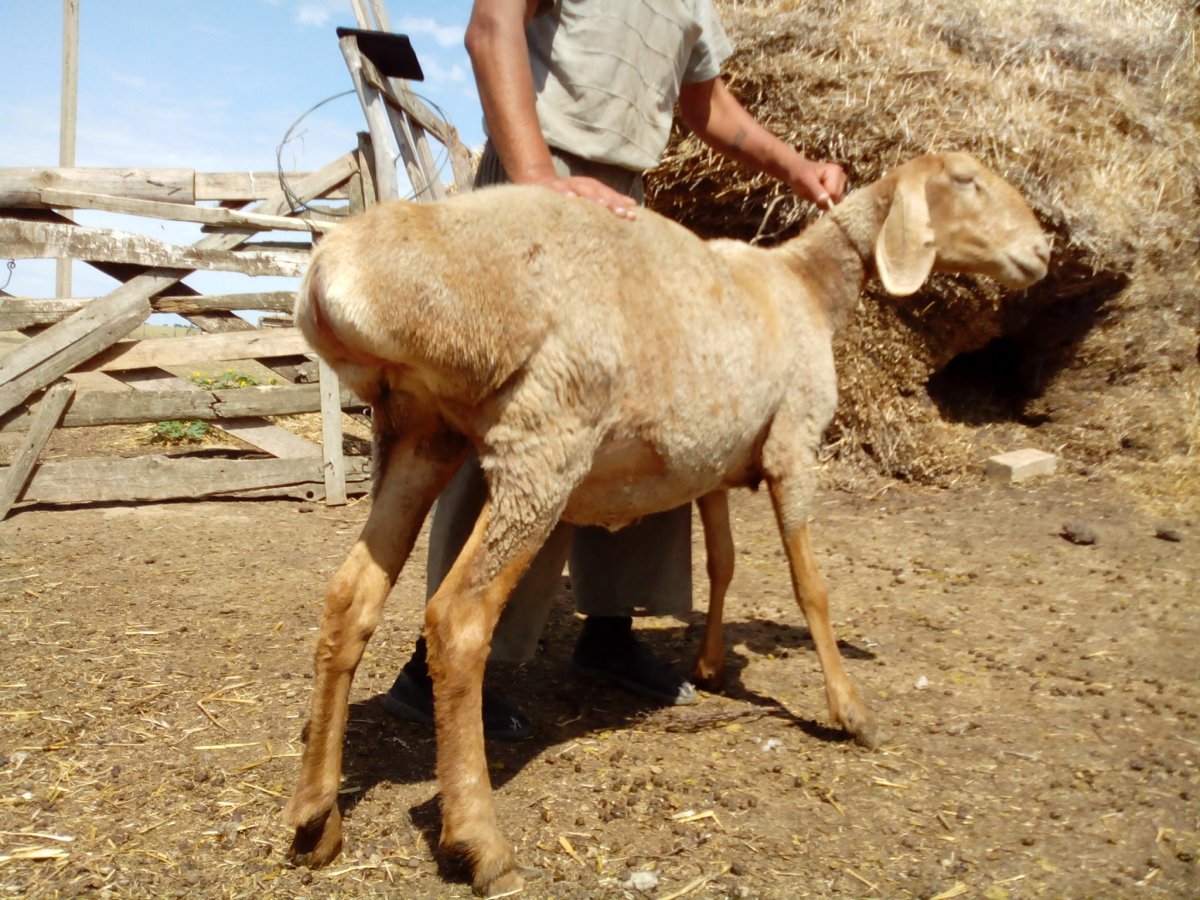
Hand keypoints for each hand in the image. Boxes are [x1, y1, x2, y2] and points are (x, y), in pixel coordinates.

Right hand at [519, 168, 637, 219]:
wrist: (536, 180)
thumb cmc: (567, 193)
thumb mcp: (589, 195)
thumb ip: (610, 199)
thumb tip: (633, 205)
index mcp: (591, 187)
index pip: (609, 196)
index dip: (620, 205)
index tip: (633, 216)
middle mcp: (580, 185)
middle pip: (599, 193)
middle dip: (612, 203)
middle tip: (624, 214)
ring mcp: (566, 185)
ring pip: (581, 190)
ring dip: (592, 198)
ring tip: (604, 206)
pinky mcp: (549, 187)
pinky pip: (557, 190)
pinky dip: (564, 193)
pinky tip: (571, 199)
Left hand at [789, 159, 847, 209]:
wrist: (796, 172)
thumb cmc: (800, 174)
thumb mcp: (806, 181)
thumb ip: (816, 190)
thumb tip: (825, 200)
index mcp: (835, 171)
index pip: (833, 193)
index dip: (822, 198)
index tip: (812, 193)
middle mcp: (841, 177)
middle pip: (837, 198)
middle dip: (824, 201)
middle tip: (813, 193)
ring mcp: (841, 184)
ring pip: (837, 202)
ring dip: (824, 203)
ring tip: (816, 194)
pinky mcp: (838, 190)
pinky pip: (835, 203)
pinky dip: (826, 203)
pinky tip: (819, 196)